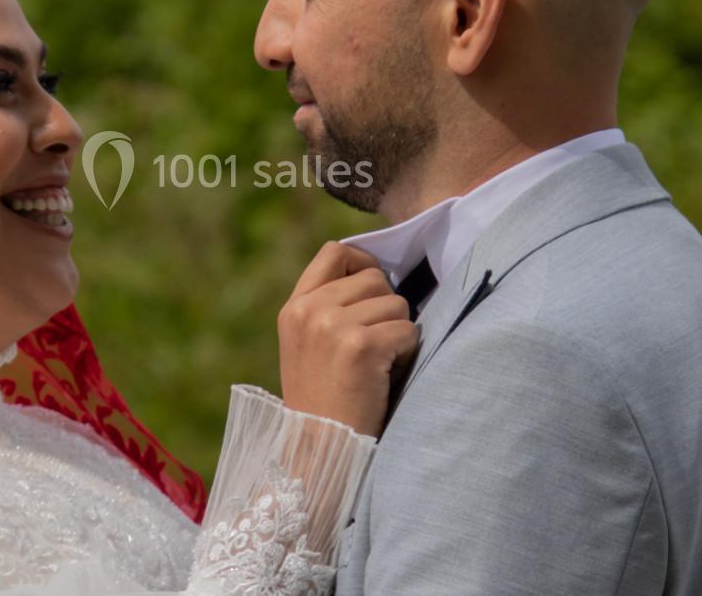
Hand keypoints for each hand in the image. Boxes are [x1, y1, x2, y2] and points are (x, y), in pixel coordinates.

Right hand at [278, 242, 419, 435]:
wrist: (321, 449)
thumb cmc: (325, 400)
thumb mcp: (309, 344)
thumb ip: (329, 307)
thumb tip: (378, 274)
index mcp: (294, 307)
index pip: (334, 252)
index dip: (362, 263)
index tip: (372, 290)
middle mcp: (309, 310)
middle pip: (374, 277)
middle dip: (385, 308)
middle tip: (372, 345)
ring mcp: (332, 325)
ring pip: (396, 303)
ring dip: (397, 333)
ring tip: (376, 364)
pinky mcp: (360, 345)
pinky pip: (407, 330)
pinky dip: (405, 353)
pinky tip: (384, 376)